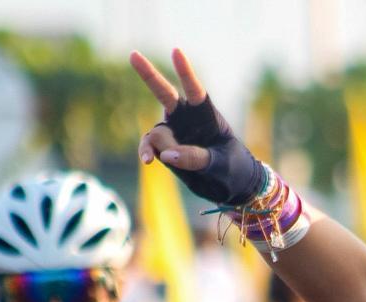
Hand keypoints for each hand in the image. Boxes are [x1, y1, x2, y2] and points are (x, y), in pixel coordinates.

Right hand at [129, 48, 267, 204]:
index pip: (194, 90)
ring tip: (174, 161)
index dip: (185, 72)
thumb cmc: (233, 168)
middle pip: (165, 94)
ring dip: (161, 146)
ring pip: (157, 131)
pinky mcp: (165, 148)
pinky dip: (146, 151)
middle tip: (133, 55)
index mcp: (206, 115)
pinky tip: (147, 160)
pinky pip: (150, 145)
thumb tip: (167, 155)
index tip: (176, 52)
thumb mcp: (220, 163)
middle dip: (149, 75)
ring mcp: (174, 132)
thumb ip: (196, 158)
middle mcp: (187, 118)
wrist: (231, 186)